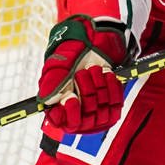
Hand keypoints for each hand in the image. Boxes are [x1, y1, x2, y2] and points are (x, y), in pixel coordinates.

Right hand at [37, 16, 127, 132]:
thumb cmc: (71, 55)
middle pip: (86, 118)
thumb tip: (48, 102)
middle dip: (86, 91)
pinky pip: (116, 105)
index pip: (65, 123)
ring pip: (102, 111)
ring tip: (93, 70)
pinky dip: (112, 87)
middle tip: (82, 73)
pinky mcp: (112, 104)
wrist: (92, 41)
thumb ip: (51, 85)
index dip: (70, 113)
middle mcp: (77, 112)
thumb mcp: (57, 67)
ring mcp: (95, 110)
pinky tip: (107, 74)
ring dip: (99, 85)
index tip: (71, 98)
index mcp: (59, 106)